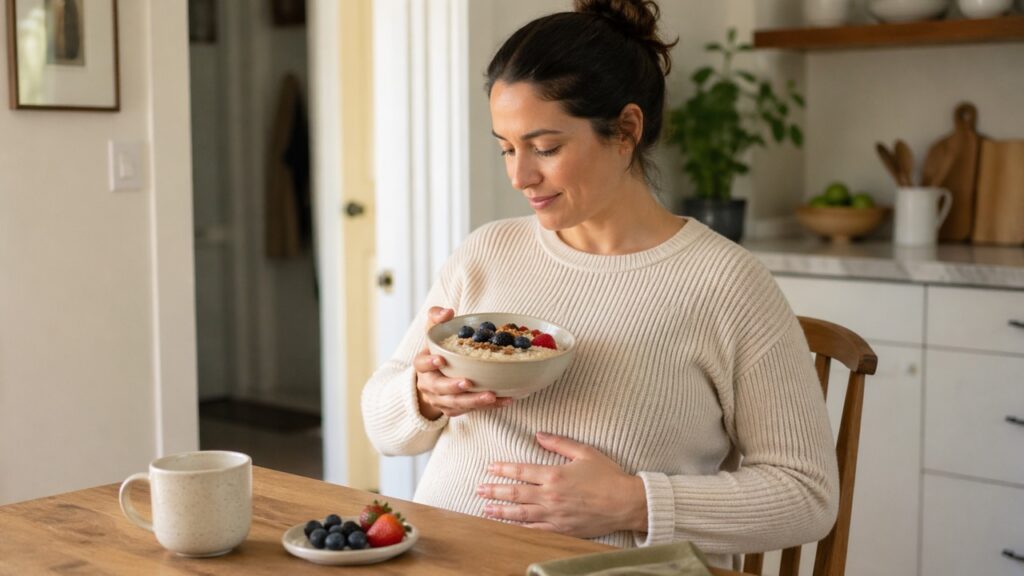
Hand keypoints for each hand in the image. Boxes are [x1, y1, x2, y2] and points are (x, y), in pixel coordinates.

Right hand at [414, 307, 513, 419]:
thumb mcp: (434, 333)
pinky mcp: (455, 409)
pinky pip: (471, 410)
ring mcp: (441, 400)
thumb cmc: (438, 351)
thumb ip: (437, 318)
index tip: (440, 359)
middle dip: (453, 386)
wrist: (434, 378)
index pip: (421, 364)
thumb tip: (448, 312)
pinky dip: (488, 407)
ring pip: (456, 404)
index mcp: (422, 366)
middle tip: (468, 382)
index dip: (429, 363)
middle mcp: (429, 385)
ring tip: (491, 396)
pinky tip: (504, 400)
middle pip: (439, 388)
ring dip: (474, 401)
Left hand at [477, 432, 647, 537]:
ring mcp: (555, 516)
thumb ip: (560, 443)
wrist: (626, 503)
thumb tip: (539, 435)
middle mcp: (551, 496)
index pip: (522, 471)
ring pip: (521, 514)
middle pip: (515, 494)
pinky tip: (510, 527)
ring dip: (501, 511)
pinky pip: (535, 530)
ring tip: (486, 508)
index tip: (490, 468)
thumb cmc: (608, 476)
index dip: (503, 469)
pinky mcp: (562, 530)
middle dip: (495, 491)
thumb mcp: (585, 452)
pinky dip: (520, 529)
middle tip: (479, 489)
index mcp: (555, 475)